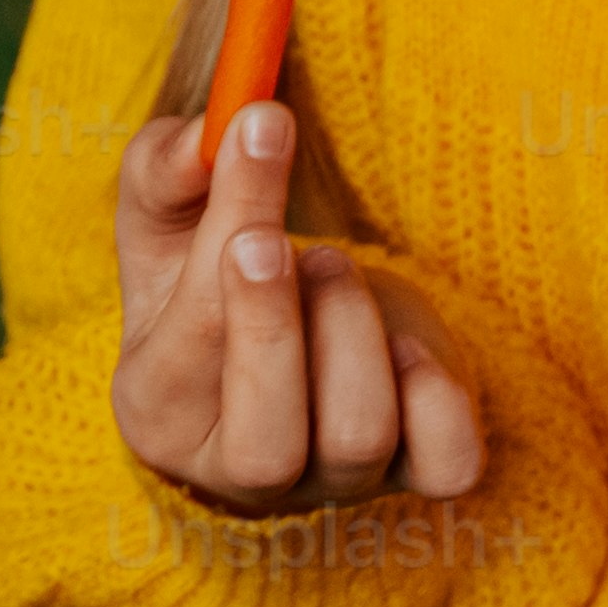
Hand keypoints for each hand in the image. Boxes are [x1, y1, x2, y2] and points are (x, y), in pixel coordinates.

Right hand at [109, 100, 487, 518]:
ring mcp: (336, 480)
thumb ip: (166, 169)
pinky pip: (448, 461)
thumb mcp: (170, 217)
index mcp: (160, 412)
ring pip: (357, 436)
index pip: (191, 344)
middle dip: (281, 326)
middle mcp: (243, 471)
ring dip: (355, 331)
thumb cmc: (213, 274)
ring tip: (335, 267)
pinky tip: (405, 338)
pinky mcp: (417, 469)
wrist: (294, 332)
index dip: (232, 226)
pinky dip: (439, 392)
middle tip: (298, 240)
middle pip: (266, 443)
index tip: (262, 126)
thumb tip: (210, 134)